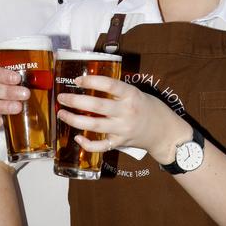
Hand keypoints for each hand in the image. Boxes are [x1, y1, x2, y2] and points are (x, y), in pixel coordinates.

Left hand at [57, 75, 189, 163]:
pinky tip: (76, 136)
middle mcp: (126, 112)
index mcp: (131, 95)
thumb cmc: (148, 107)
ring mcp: (122, 129)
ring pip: (94, 125)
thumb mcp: (136, 92)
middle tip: (61, 97)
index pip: (109, 85)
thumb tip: (91, 82)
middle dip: (75, 101)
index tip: (77, 80)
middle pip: (97, 107)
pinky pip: (100, 145)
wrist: (164, 132)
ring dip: (74, 119)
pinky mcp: (120, 142)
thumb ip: (117, 90)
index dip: (91, 81)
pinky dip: (87, 143)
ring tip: (62, 113)